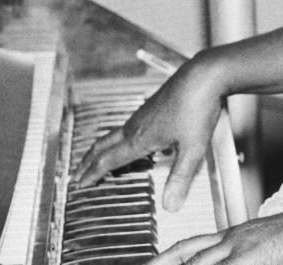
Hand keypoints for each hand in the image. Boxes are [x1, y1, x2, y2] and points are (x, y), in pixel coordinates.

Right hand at [73, 56, 224, 210]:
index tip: (79, 184)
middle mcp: (137, 125)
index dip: (92, 174)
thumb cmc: (197, 107)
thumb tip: (170, 207)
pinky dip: (120, 137)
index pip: (109, 160)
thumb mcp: (192, 148)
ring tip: (100, 159)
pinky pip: (130, 125)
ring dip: (103, 148)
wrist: (205, 75)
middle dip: (88, 161)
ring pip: (116, 133)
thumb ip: (180, 177)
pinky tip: (133, 139)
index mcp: (140, 138)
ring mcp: (145, 112)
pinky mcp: (155, 104)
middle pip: (105, 144)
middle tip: (76, 173)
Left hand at [147, 205, 282, 264]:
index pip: (195, 244)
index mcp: (239, 235)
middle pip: (187, 252)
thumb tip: (256, 257)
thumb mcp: (274, 247)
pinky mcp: (248, 259)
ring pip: (197, 262)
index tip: (159, 261)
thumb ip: (257, 255)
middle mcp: (234, 239)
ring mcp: (239, 249)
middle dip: (163, 261)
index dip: (172, 255)